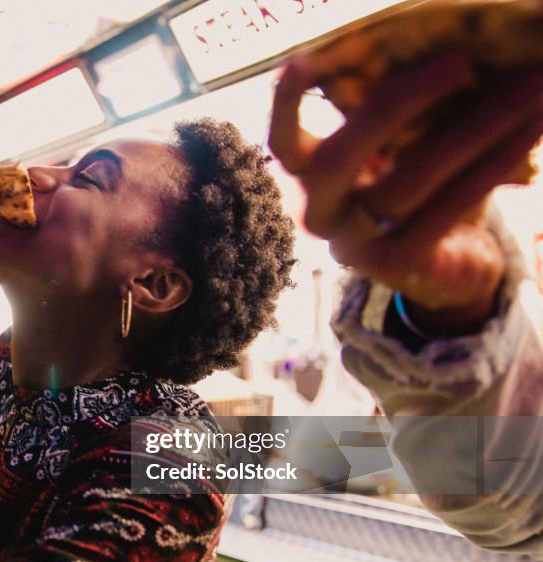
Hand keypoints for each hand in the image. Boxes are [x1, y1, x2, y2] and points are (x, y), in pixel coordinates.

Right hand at [270, 52, 542, 332]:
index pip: (282, 143)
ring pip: (408, 181)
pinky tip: (529, 129)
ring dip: (474, 127)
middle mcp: (319, 214)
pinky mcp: (400, 263)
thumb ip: (396, 119)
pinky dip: (494, 162)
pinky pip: (449, 206)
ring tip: (527, 86)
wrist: (446, 272)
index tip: (299, 62)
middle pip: (337, 161)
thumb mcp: (395, 153)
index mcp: (306, 179)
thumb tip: (442, 51)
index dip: (284, 106)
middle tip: (458, 62)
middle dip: (394, 106)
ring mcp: (356, 244)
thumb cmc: (417, 191)